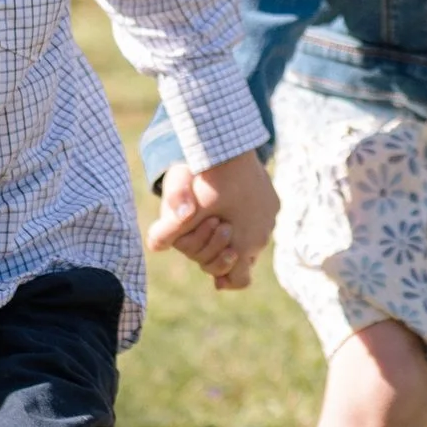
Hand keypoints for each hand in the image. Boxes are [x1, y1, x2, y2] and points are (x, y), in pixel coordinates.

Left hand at [146, 152, 278, 289]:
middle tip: (209, 237)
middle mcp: (263, 234)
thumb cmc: (208, 182)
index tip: (215, 278)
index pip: (240, 280)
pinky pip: (260, 216)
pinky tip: (230, 201)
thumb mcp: (184, 210)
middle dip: (225, 251)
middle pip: (244, 256)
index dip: (225, 279)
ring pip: (252, 236)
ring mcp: (271, 216)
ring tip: (217, 219)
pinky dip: (246, 214)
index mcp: (246, 244)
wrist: (231, 146)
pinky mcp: (272, 199)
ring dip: (238, 232)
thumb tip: (154, 247)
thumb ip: (167, 232)